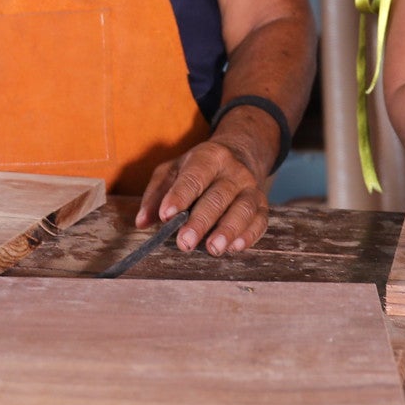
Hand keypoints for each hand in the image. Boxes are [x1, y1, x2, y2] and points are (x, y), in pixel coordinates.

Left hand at [135, 135, 271, 255]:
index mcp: (208, 157)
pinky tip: (235, 248)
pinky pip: (260, 221)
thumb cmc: (197, 169)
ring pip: (243, 209)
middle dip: (200, 221)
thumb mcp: (172, 171)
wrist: (238, 155)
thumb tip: (142, 222)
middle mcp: (233, 171)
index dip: (180, 195)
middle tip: (185, 242)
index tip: (166, 215)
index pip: (194, 176)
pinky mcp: (262, 205)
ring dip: (228, 230)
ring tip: (212, 249)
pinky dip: (249, 235)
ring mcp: (250, 187)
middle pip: (218, 196)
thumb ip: (155, 195)